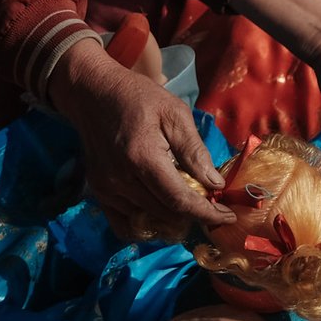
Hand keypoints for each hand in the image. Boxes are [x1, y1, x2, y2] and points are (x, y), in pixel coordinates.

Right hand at [48, 40, 225, 239]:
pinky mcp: (98, 193)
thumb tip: (215, 185)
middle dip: (194, 214)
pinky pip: (124, 226)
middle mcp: (120, 179)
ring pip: (148, 222)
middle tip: (209, 201)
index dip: (207, 213)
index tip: (227, 216)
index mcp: (142, 157)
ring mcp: (106, 189)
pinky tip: (159, 213)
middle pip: (167, 215)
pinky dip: (146, 226)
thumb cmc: (138, 98)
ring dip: (172, 219)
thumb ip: (194, 151)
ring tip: (184, 201)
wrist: (93, 94)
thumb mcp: (174, 113)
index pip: (179, 200)